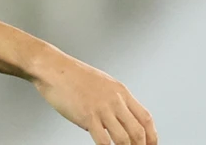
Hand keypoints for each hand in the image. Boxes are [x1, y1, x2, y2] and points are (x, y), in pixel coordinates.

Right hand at [31, 52, 155, 144]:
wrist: (53, 68)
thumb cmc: (72, 75)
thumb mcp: (101, 84)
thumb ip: (111, 101)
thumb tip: (114, 120)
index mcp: (121, 91)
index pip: (145, 118)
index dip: (152, 136)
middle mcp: (115, 100)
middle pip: (138, 131)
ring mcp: (102, 109)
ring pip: (124, 139)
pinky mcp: (88, 116)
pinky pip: (103, 141)